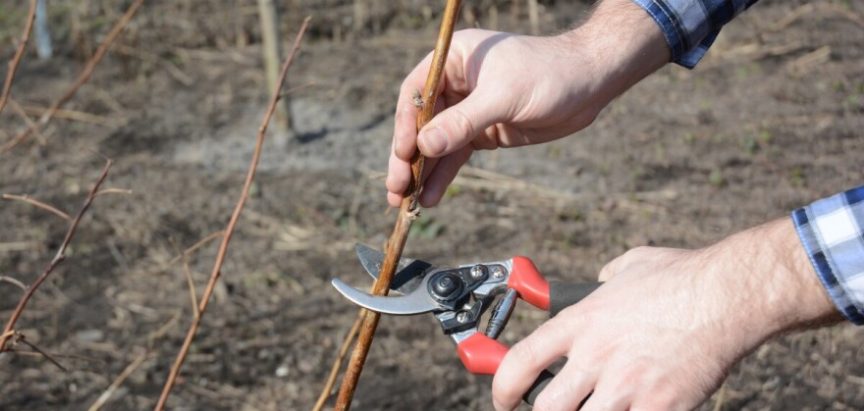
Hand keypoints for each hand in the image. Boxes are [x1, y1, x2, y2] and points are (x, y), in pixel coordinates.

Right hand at [386, 0, 670, 206]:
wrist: (590, 83)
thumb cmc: (549, 73)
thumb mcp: (504, 96)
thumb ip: (463, 122)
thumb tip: (425, 146)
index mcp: (454, 59)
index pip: (416, 94)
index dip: (406, 126)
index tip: (404, 155)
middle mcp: (456, 83)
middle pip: (420, 123)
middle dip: (408, 158)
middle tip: (396, 189)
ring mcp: (468, 110)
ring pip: (436, 144)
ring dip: (422, 173)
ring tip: (405, 202)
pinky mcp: (483, 132)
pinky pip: (456, 156)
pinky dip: (443, 176)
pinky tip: (430, 197)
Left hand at [491, 219, 840, 410]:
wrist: (728, 294)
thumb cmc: (682, 276)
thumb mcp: (630, 266)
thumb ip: (606, 278)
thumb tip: (600, 280)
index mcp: (581, 321)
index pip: (521, 361)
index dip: (502, 387)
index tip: (502, 398)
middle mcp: (596, 355)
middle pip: (545, 407)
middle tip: (548, 409)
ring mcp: (627, 385)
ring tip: (594, 407)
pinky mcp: (660, 405)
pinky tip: (634, 410)